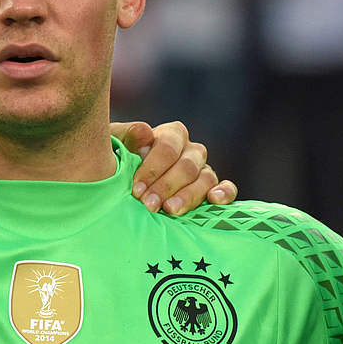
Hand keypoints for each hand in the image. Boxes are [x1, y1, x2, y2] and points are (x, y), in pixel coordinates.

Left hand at [110, 121, 237, 213]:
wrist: (121, 184)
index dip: (153, 168)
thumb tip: (145, 132)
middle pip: (187, 165)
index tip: (136, 189)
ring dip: (189, 195)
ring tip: (170, 211)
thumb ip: (127, 137)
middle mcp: (191, 150)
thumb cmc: (117, 162)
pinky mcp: (212, 190)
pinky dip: (224, 193)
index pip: (169, 146)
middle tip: (149, 205)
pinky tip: (213, 201)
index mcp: (172, 134)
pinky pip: (227, 188)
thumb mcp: (115, 146)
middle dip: (167, 186)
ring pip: (206, 178)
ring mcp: (203, 170)